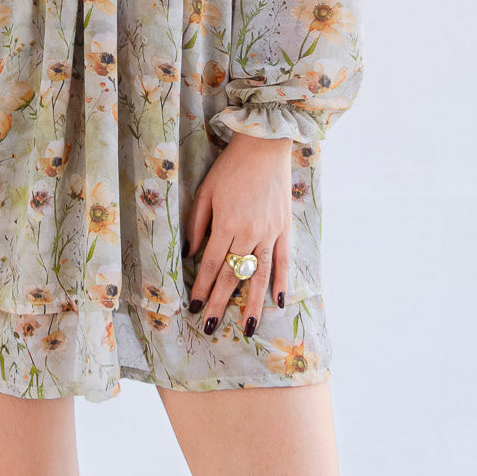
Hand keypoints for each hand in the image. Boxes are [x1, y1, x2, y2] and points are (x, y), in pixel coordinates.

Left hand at [183, 134, 293, 336]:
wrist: (264, 147)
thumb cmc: (230, 168)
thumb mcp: (206, 193)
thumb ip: (198, 225)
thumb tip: (192, 255)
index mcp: (226, 224)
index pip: (212, 265)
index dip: (203, 288)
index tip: (195, 308)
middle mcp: (249, 233)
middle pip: (233, 276)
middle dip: (220, 304)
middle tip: (211, 328)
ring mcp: (270, 233)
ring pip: (260, 276)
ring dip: (253, 304)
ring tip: (249, 328)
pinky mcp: (284, 229)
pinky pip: (283, 262)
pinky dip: (280, 283)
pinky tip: (278, 301)